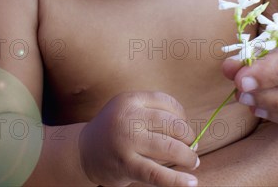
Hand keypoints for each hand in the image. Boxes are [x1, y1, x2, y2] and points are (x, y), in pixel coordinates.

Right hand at [79, 91, 198, 186]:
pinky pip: (158, 174)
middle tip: (192, 146)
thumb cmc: (115, 130)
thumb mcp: (128, 111)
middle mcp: (128, 117)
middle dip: (188, 136)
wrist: (84, 151)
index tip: (185, 127)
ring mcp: (127, 141)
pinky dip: (177, 180)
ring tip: (193, 162)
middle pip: (171, 124)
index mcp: (130, 99)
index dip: (182, 115)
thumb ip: (152, 114)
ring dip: (187, 156)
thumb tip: (188, 131)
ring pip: (168, 147)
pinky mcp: (126, 165)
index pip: (166, 102)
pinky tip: (190, 182)